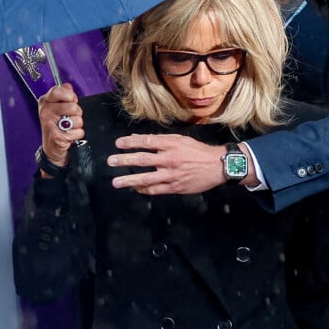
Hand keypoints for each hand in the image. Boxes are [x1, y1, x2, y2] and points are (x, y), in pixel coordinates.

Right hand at [38, 83, 83, 166]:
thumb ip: (64, 95)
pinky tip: (70, 134)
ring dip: (77, 124)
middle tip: (70, 117)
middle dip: (77, 112)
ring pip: (77, 119)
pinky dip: (78, 134)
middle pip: (72, 106)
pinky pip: (78, 131)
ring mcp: (50, 124)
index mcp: (45, 102)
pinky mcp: (57, 136)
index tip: (71, 100)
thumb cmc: (56, 126)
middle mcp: (45, 112)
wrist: (52, 147)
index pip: (57, 91)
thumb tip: (68, 86)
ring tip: (69, 127)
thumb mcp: (57, 107)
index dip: (69, 95)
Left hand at [108, 134, 227, 194]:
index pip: (147, 142)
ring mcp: (172, 174)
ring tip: (116, 181)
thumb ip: (160, 140)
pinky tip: (134, 188)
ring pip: (146, 178)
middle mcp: (170, 159)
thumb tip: (140, 139)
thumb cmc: (197, 150)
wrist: (217, 166)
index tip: (118, 143)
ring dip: (129, 180)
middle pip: (143, 159)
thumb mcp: (180, 140)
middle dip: (125, 160)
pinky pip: (155, 189)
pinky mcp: (175, 187)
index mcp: (171, 144)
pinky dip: (143, 189)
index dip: (131, 142)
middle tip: (111, 161)